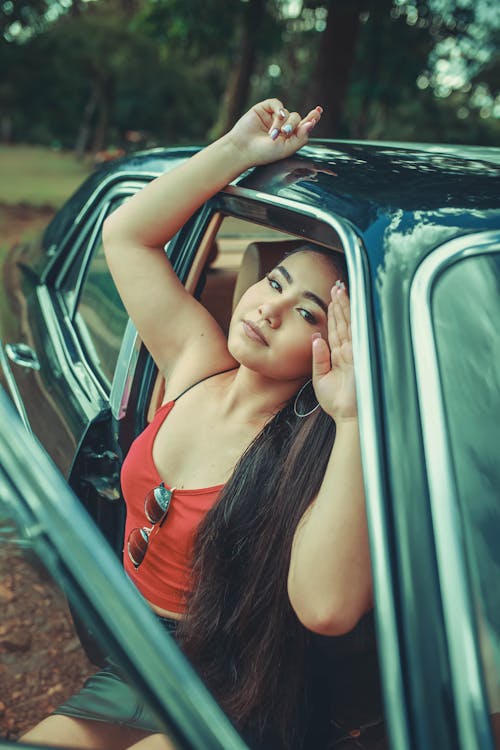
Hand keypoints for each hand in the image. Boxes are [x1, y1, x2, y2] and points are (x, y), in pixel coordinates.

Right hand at [226, 98, 322, 167]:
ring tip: (273, 134)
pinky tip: (277, 116)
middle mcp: (282, 126)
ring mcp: (273, 117)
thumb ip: (301, 137)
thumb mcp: (286, 149)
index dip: (312, 118)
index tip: (318, 111)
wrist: (242, 149)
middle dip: (293, 126)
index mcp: (289, 137)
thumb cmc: (263, 153)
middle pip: (297, 118)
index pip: (304, 124)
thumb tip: (312, 123)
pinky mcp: (264, 109)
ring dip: (283, 123)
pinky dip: (279, 109)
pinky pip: (277, 103)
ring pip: (288, 112)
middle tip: (284, 134)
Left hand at [311, 282, 357, 421]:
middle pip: (343, 322)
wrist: (350, 415)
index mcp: (340, 356)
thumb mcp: (320, 378)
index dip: (333, 315)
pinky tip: (349, 304)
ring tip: (340, 289)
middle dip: (339, 304)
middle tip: (336, 286)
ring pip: (349, 322)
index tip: (331, 299)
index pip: (336, 331)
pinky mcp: (360, 353)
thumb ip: (319, 358)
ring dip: (344, 305)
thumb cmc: (337, 402)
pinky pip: (354, 330)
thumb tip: (316, 338)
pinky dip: (352, 317)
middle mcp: (349, 351)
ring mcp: (355, 350)